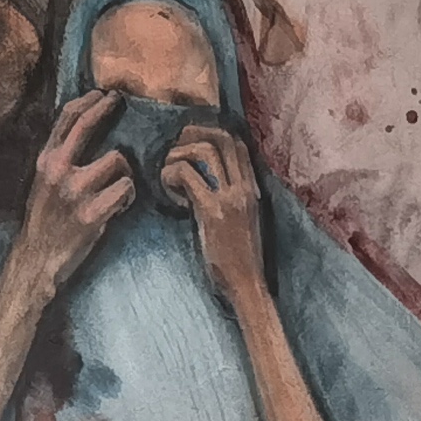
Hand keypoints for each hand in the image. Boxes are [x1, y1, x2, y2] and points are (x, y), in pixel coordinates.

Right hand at [14, 90, 134, 283]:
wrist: (36, 259)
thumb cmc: (45, 220)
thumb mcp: (43, 183)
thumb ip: (60, 159)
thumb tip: (84, 133)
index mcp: (46, 161)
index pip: (66, 118)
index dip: (87, 101)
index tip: (102, 94)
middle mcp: (58, 171)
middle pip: (87, 125)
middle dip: (106, 108)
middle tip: (118, 101)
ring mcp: (75, 192)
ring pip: (117, 160)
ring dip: (124, 172)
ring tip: (118, 188)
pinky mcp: (92, 214)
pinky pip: (126, 189)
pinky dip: (129, 196)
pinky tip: (121, 206)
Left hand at [161, 124, 266, 295]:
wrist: (248, 286)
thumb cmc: (240, 259)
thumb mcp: (242, 221)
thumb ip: (232, 199)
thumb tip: (209, 184)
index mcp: (252, 189)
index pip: (237, 143)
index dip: (211, 134)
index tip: (190, 146)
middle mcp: (244, 188)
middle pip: (222, 137)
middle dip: (192, 135)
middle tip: (174, 151)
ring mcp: (230, 198)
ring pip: (204, 150)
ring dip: (179, 155)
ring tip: (169, 174)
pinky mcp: (212, 212)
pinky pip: (187, 176)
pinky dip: (171, 176)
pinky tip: (170, 193)